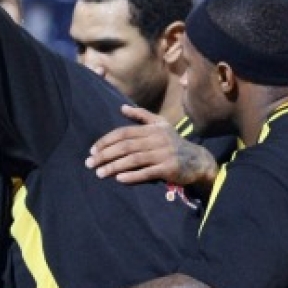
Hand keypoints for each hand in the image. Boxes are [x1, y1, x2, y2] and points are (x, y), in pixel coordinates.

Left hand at [85, 105, 217, 187]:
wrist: (197, 160)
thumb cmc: (173, 142)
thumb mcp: (160, 125)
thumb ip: (141, 116)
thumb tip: (121, 107)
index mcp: (152, 129)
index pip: (124, 133)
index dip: (106, 141)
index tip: (91, 150)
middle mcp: (157, 139)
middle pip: (126, 146)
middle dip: (105, 154)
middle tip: (90, 163)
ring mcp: (164, 154)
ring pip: (134, 159)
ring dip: (114, 166)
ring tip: (99, 173)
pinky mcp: (169, 168)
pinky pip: (148, 172)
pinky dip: (133, 176)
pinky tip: (119, 179)